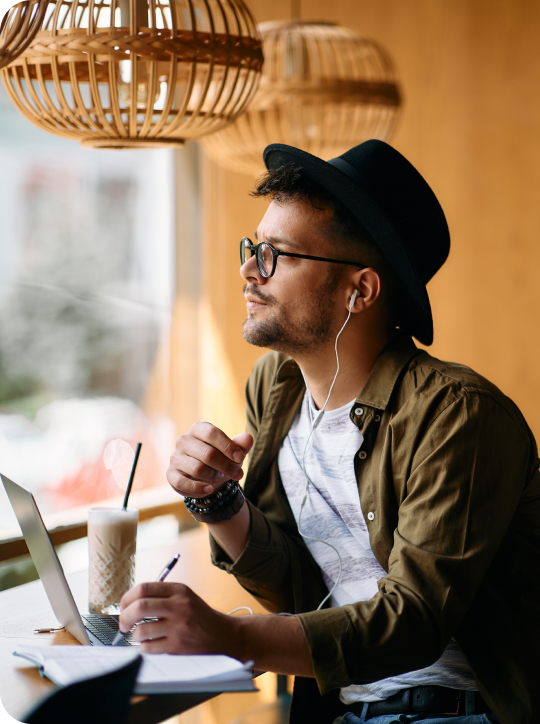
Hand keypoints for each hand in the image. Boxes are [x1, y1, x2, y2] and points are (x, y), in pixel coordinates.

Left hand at [119, 582, 241, 656]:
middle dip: (125, 617)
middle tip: (123, 623)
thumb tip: (128, 602)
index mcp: (179, 590)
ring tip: (141, 634)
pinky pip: (148, 647)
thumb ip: (160, 595)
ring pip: (141, 630)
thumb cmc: (198, 615)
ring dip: (135, 634)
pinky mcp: (178, 645)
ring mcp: (179, 627)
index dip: (127, 598)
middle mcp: (179, 606)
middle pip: (140, 607)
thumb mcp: (184, 596)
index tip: (124, 606)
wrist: (222, 634)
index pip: (143, 588)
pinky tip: (152, 643)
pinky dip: (144, 647)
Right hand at [167, 423, 252, 497]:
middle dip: (226, 466)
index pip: (211, 433)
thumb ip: (241, 445)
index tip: (240, 458)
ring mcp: (175, 457)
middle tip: (237, 474)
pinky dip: (198, 488)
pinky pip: (182, 483)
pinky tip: (209, 489)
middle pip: (207, 453)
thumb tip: (248, 438)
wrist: (207, 478)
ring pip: (197, 469)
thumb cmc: (221, 459)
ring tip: (221, 477)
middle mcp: (184, 440)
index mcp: (198, 429)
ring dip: (214, 476)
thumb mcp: (233, 452)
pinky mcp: (171, 474)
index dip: (227, 446)